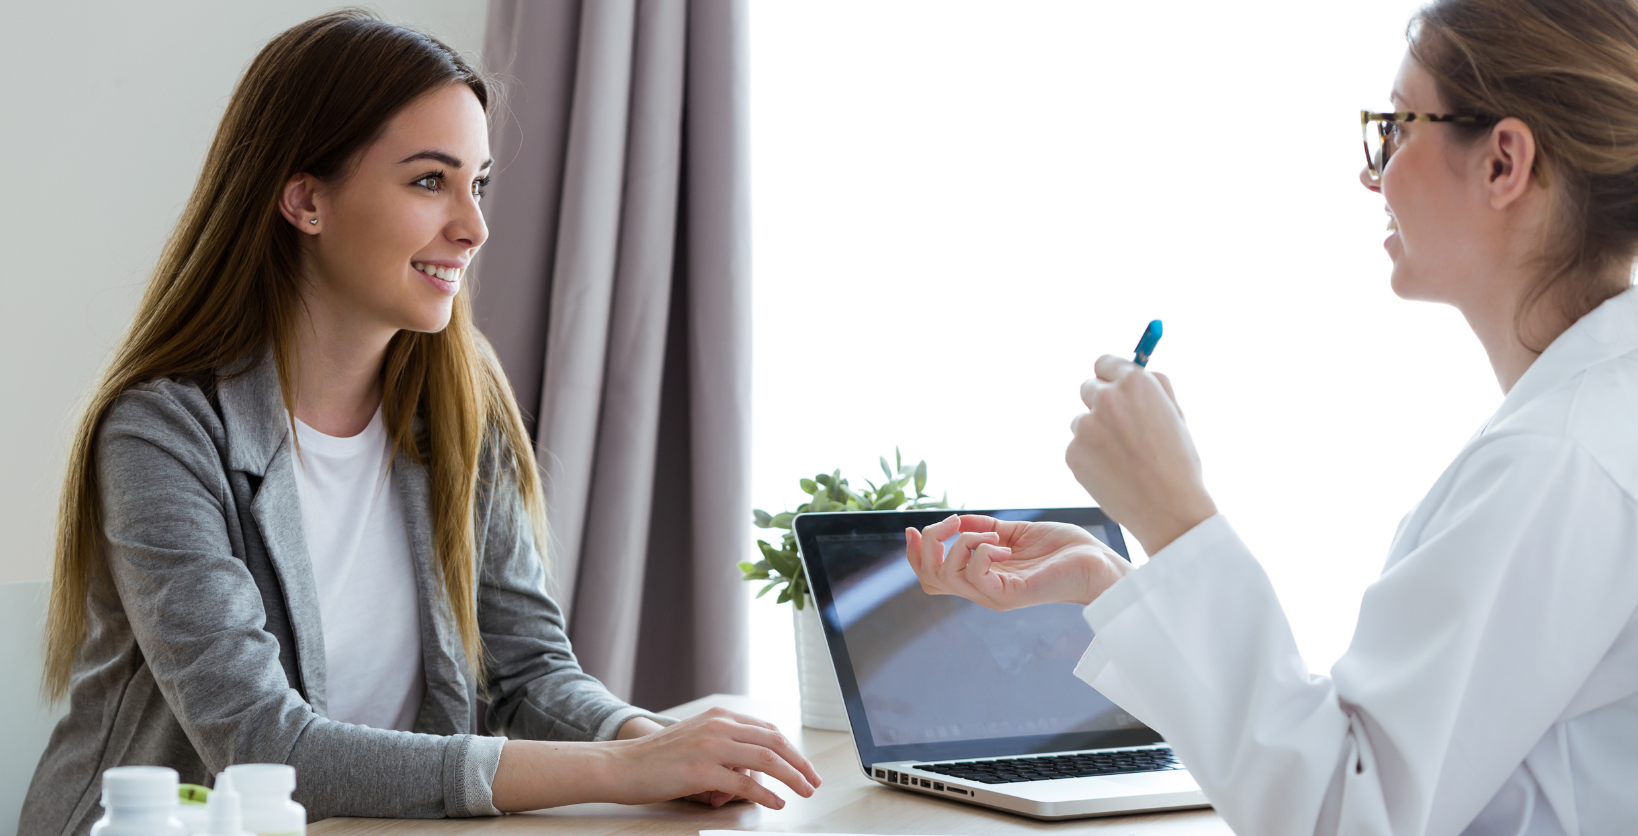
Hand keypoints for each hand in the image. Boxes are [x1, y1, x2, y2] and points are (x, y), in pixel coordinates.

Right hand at [605, 707, 819, 809]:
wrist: (621, 765)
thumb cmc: (657, 758)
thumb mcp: (696, 738)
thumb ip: (726, 745)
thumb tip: (755, 767)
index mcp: (719, 717)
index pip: (768, 730)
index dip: (792, 749)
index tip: (805, 766)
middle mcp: (718, 726)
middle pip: (774, 742)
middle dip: (799, 763)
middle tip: (813, 781)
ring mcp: (710, 747)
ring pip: (766, 759)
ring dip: (791, 777)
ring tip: (804, 791)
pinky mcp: (701, 771)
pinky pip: (744, 783)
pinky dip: (765, 794)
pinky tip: (776, 802)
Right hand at [906, 514, 1131, 608]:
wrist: (1099, 562)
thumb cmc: (1064, 549)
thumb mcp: (1016, 532)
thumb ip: (985, 529)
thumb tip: (957, 521)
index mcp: (982, 577)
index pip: (931, 576)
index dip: (914, 554)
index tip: (912, 529)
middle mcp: (982, 590)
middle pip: (929, 576)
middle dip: (928, 543)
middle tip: (953, 523)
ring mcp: (993, 595)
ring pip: (945, 573)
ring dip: (959, 542)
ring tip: (989, 532)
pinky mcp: (1009, 595)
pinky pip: (975, 573)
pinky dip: (982, 550)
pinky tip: (1006, 546)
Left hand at [1068, 355, 1215, 554]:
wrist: (1169, 509)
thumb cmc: (1178, 461)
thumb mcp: (1176, 413)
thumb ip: (1154, 385)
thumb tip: (1135, 367)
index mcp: (1135, 384)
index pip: (1104, 363)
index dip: (1109, 376)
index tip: (1111, 385)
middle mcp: (1106, 399)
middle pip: (1088, 388)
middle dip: (1100, 403)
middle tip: (1120, 428)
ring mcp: (1086, 427)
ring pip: (1081, 421)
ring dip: (1095, 433)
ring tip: (1124, 458)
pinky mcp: (1073, 453)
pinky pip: (1077, 448)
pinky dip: (1090, 458)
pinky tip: (1113, 473)